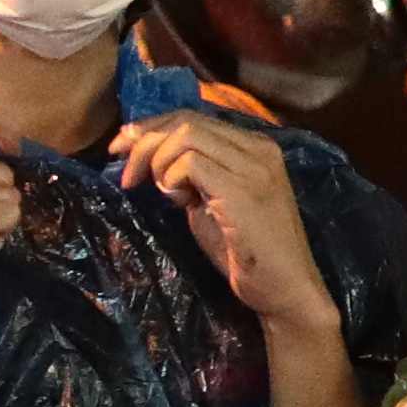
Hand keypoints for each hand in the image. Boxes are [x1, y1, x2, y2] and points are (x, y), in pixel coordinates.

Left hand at [111, 100, 335, 335]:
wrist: (284, 288)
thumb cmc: (247, 253)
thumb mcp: (212, 203)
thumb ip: (191, 176)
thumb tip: (152, 159)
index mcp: (254, 146)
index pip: (194, 117)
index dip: (152, 128)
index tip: (122, 149)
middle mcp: (258, 148)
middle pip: (186, 120)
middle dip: (144, 140)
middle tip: (125, 172)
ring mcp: (254, 166)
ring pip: (186, 135)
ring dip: (157, 160)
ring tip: (161, 192)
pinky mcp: (243, 189)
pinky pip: (190, 163)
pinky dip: (171, 178)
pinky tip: (177, 201)